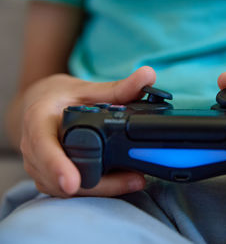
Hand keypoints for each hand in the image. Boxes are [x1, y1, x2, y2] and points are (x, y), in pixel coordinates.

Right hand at [19, 66, 155, 196]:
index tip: (73, 183)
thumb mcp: (87, 89)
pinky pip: (71, 192)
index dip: (57, 166)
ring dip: (102, 190)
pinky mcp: (50, 178)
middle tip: (134, 180)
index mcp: (39, 121)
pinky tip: (121, 183)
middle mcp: (35, 148)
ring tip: (134, 180)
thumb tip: (148, 75)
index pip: (44, 146)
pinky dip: (97, 189)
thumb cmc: (61, 97)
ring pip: (66, 190)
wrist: (42, 107)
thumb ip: (118, 87)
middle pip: (61, 177)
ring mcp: (41, 166)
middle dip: (98, 185)